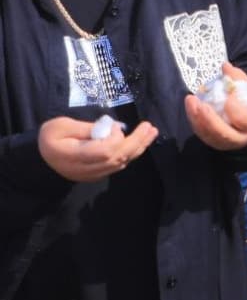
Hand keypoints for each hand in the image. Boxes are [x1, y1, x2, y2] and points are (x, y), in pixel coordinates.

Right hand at [39, 115, 158, 181]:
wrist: (42, 160)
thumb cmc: (50, 139)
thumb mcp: (60, 126)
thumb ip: (84, 127)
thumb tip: (110, 127)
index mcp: (75, 156)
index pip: (105, 152)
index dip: (115, 138)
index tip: (115, 125)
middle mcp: (87, 168)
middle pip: (118, 158)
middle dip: (136, 141)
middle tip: (149, 126)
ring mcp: (94, 174)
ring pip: (122, 163)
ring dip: (139, 146)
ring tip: (152, 132)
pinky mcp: (98, 174)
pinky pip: (119, 165)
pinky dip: (132, 153)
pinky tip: (141, 141)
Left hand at [184, 63, 246, 150]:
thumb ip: (238, 79)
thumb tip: (225, 66)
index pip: (246, 120)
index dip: (236, 110)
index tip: (228, 100)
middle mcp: (239, 139)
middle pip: (223, 132)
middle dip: (209, 119)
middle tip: (200, 104)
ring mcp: (224, 143)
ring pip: (209, 134)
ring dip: (197, 118)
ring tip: (191, 100)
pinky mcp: (212, 142)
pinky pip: (201, 133)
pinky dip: (195, 120)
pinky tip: (191, 106)